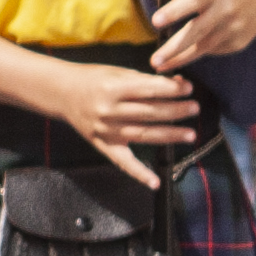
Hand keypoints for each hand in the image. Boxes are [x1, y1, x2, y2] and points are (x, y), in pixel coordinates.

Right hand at [54, 60, 197, 186]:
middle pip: (149, 113)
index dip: (172, 90)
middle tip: (195, 108)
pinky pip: (122, 161)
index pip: (149, 90)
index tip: (189, 89)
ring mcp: (105, 130)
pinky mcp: (102, 144)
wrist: (60, 92)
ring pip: (143, 134)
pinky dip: (139, 173)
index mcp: (112, 89)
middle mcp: (108, 111)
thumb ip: (147, 81)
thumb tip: (179, 85)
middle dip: (176, 110)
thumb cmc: (93, 80)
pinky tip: (155, 183)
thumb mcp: (118, 73)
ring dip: (169, 135)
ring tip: (190, 134)